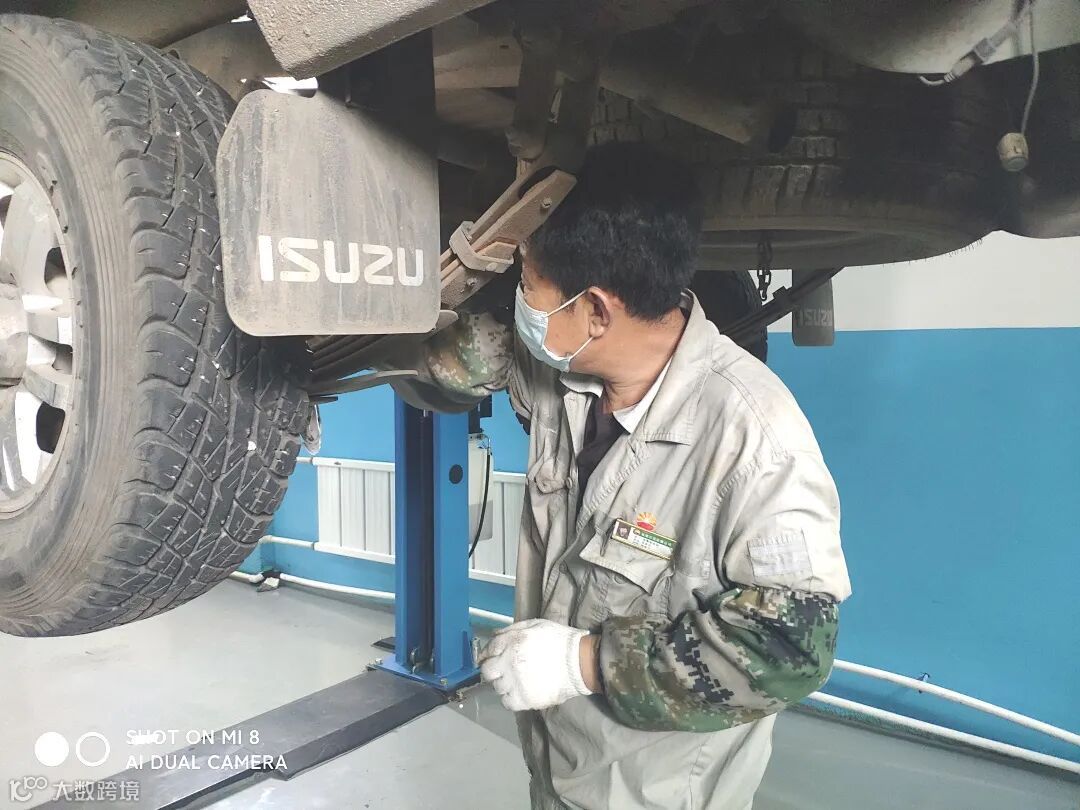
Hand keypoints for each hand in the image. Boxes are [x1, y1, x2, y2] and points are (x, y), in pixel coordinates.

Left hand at [479, 619, 594, 710]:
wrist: (579, 662)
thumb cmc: (559, 640)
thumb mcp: (536, 624)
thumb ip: (512, 629)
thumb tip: (494, 635)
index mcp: (513, 641)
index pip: (489, 649)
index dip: (488, 654)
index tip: (491, 658)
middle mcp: (509, 661)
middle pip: (487, 671)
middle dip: (493, 670)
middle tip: (503, 670)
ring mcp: (515, 682)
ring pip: (497, 687)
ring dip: (504, 684)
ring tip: (517, 681)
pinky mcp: (523, 700)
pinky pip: (506, 702)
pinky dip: (511, 698)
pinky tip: (520, 692)